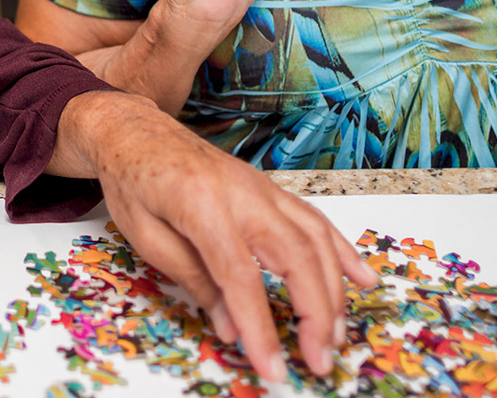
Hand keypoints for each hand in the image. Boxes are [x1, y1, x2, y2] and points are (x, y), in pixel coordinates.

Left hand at [68, 93, 376, 379]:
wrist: (138, 131)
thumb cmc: (134, 181)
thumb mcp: (145, 236)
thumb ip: (192, 279)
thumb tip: (231, 327)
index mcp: (202, 206)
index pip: (241, 277)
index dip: (260, 327)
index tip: (272, 366)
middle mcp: (244, 195)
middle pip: (296, 258)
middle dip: (315, 315)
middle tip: (319, 362)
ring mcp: (263, 189)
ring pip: (316, 241)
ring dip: (334, 292)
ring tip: (338, 336)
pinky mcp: (272, 190)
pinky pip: (316, 221)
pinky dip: (343, 252)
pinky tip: (362, 281)